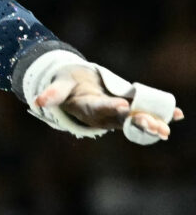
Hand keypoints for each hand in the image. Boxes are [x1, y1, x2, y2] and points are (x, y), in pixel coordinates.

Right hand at [36, 65, 183, 138]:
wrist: (75, 89)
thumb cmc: (66, 85)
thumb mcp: (59, 86)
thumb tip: (37, 101)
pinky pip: (145, 111)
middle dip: (140, 124)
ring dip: (152, 124)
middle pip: (123, 121)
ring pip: (137, 120)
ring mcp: (118, 113)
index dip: (111, 109)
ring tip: (167, 129)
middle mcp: (105, 115)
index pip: (100, 110)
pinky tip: (178, 114)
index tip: (123, 108)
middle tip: (156, 128)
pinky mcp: (128, 107)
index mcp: (88, 108)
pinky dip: (161, 113)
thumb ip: (52, 94)